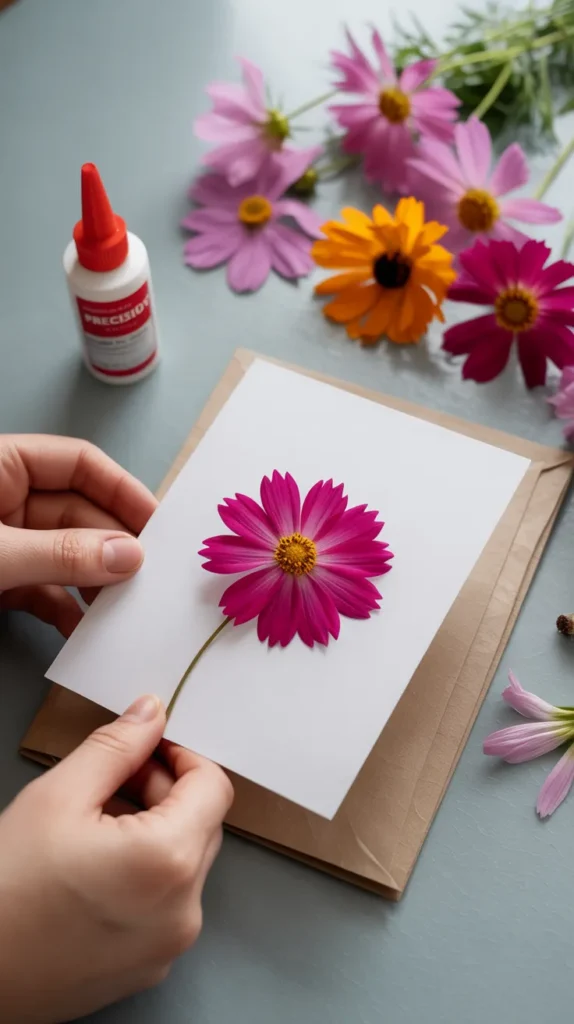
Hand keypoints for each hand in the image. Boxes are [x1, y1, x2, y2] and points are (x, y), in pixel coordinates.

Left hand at [0, 434, 156, 635]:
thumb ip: (60, 553)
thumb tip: (128, 556)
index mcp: (1, 465)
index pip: (78, 464)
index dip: (121, 490)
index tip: (158, 525)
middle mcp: (4, 498)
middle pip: (77, 513)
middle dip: (111, 547)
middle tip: (146, 579)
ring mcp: (1, 542)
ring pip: (63, 554)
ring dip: (92, 582)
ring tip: (120, 610)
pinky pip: (39, 588)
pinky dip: (61, 608)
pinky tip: (81, 629)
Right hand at [0, 695, 233, 1022]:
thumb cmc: (5, 889)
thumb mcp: (57, 796)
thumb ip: (116, 747)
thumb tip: (152, 713)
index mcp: (168, 863)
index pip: (213, 787)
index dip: (182, 756)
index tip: (149, 745)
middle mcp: (182, 911)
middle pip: (202, 825)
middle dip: (165, 791)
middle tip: (112, 777)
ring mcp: (167, 947)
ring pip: (184, 864)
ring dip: (154, 830)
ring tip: (94, 822)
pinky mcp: (147, 966)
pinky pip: (166, 904)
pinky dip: (145, 874)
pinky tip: (95, 865)